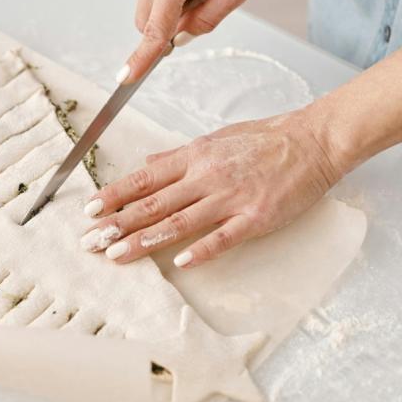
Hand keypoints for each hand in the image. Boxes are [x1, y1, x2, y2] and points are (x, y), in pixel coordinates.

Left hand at [80, 109, 343, 267]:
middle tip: (90, 241)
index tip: (89, 210)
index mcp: (195, 157)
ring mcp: (230, 198)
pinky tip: (181, 263)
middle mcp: (206, 177)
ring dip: (144, 240)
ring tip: (116, 255)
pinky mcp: (255, 217)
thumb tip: (148, 161)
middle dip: (117, 224)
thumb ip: (179, 154)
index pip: (144, 179)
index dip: (114, 195)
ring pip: (179, 222)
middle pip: (153, 204)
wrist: (312, 141)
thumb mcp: (216, 138)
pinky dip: (201, 250)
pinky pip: (223, 236)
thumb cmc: (265, 139)